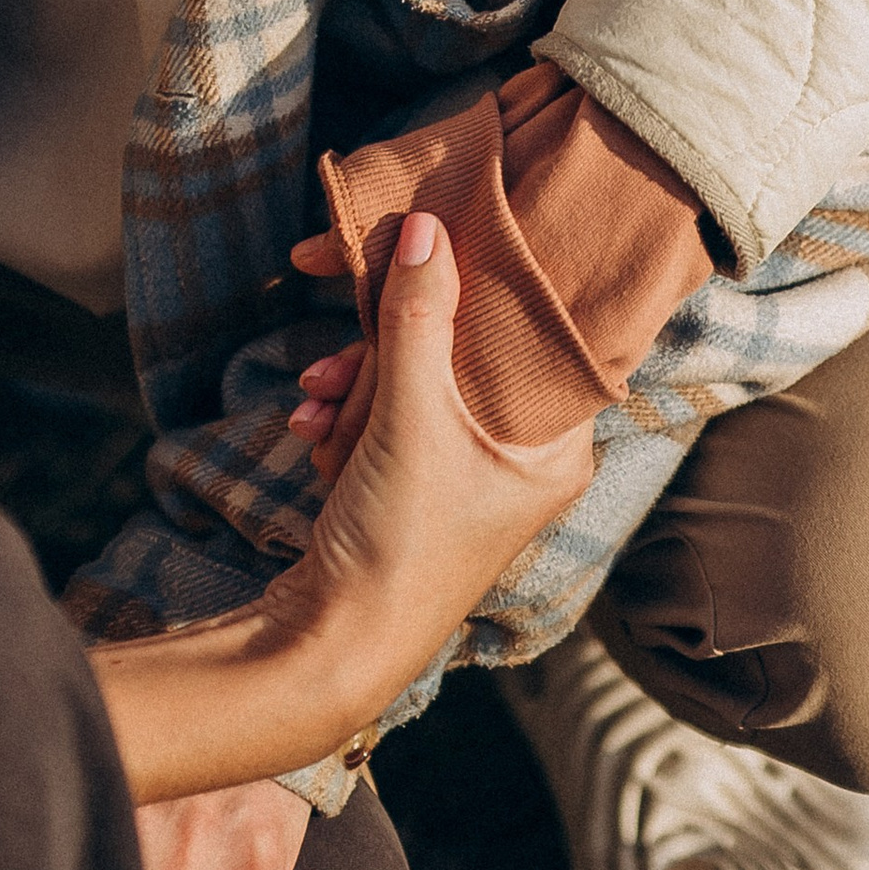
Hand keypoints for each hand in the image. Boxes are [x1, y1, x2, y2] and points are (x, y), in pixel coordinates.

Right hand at [87, 220, 591, 802]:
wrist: (330, 644)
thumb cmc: (398, 544)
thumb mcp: (410, 420)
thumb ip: (418, 317)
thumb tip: (430, 225)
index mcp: (558, 444)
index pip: (545, 331)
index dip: (497, 279)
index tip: (451, 236)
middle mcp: (525, 454)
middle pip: (472, 348)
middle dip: (395, 333)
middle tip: (350, 312)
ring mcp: (470, 469)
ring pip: (421, 377)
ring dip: (359, 375)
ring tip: (317, 393)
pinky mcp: (419, 480)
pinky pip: (391, 413)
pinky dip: (349, 410)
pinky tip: (310, 424)